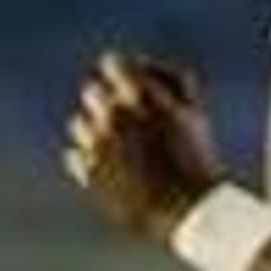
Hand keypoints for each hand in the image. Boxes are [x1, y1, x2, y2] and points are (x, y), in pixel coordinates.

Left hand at [63, 50, 221, 240]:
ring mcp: (96, 142)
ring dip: (95, 132)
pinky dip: (88, 161)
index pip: (113, 62)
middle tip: (125, 120)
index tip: (129, 87)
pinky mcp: (87, 170)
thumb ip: (172, 84)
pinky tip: (111, 172)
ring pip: (79, 124)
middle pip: (92, 92)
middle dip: (107, 103)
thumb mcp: (194, 114)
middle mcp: (112, 113)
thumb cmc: (195, 159)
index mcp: (140, 94)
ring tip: (119, 150)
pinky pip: (75, 156)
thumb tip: (147, 72)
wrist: (188, 208)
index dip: (122, 74)